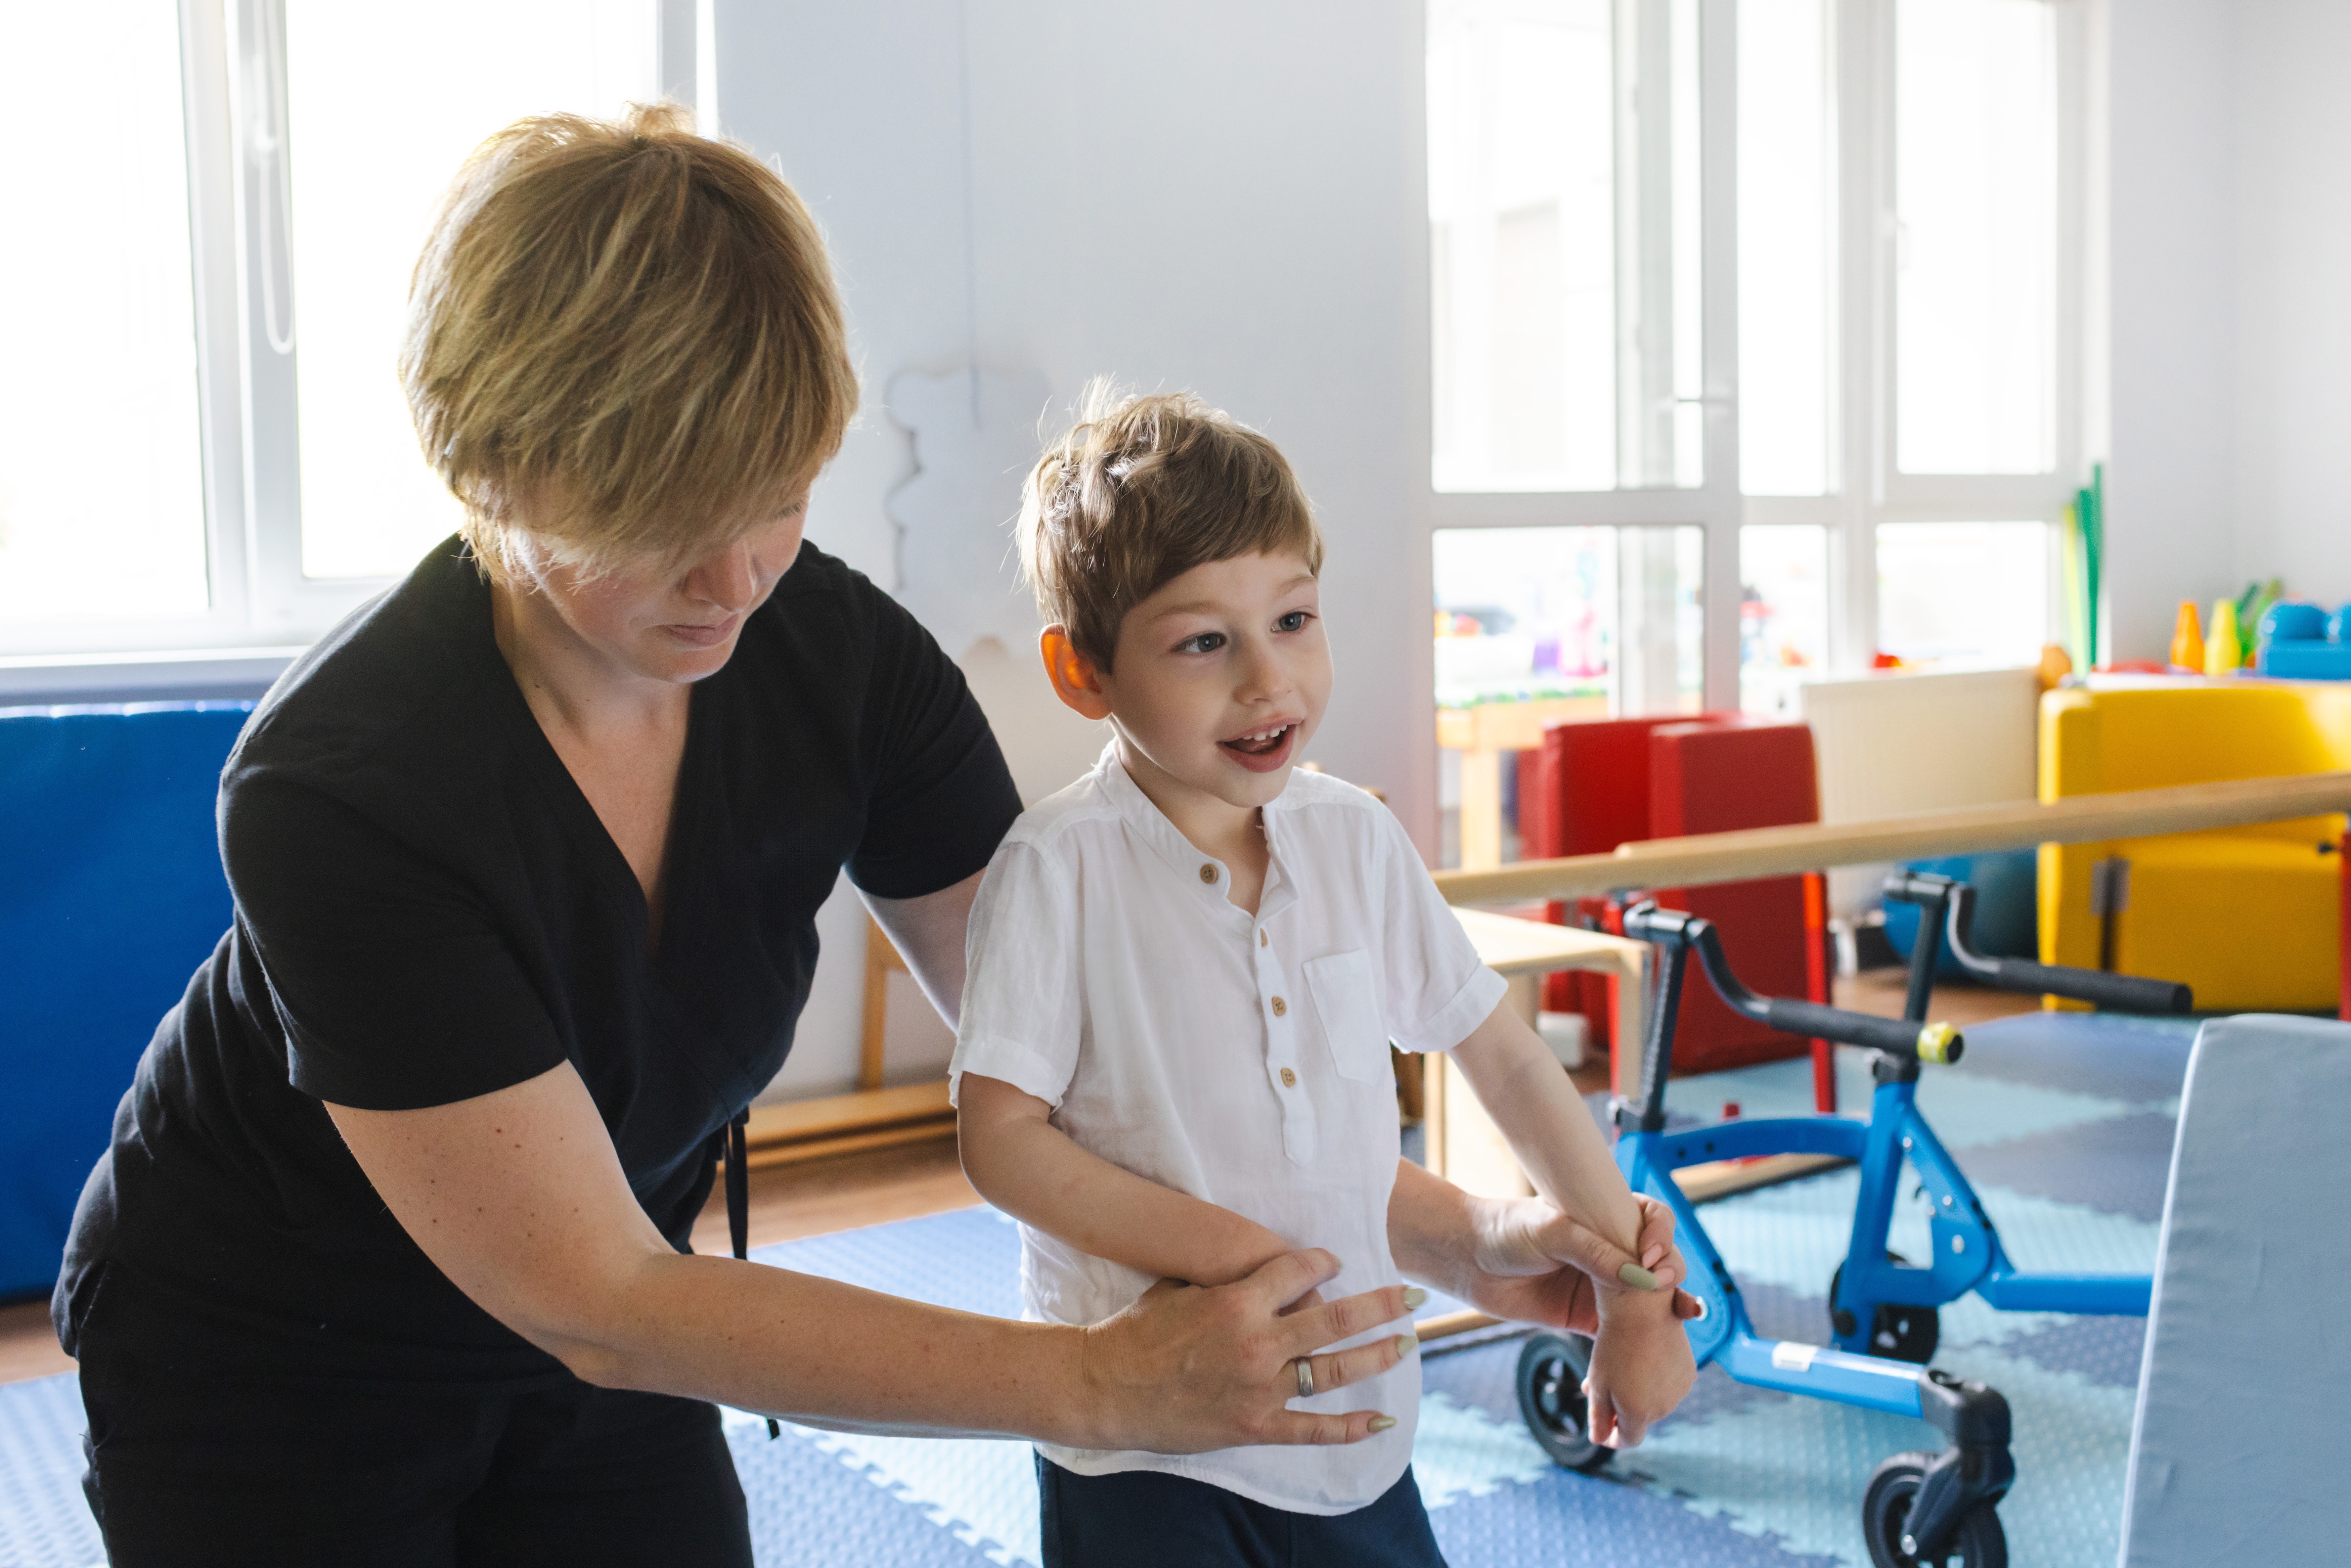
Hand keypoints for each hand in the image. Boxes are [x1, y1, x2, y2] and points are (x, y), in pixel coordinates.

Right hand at [1078, 1249, 1420, 1452]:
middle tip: (1411, 1296)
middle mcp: (1256, 1344)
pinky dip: (1350, 1428)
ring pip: (1333, 1372)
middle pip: (1334, 1320)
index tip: (1336, 1262)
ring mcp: (1258, 1389)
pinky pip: (1312, 1430)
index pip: (1300, 1271)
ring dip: (1375, 1356)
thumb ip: (1229, 1278)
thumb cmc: (1138, 1330)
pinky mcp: (1253, 1427)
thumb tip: (1267, 1266)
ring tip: (1406, 1344)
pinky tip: (1380, 1421)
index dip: (1324, 1263)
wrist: (1105, 1386)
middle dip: (1379, 1305)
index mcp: (1237, 1301)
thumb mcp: (1181, 1286)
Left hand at [1453, 1192, 1700, 1335]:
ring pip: (1647, 1300)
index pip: (1652, 1220)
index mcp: (1606, 1219)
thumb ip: (1594, 1252)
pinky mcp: (1589, 1318)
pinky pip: (1623, 1336)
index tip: (1651, 1255)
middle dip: (1671, 1274)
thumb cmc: (1507, 1231)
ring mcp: (1603, 1286)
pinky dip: (1639, 1345)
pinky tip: (1653, 1351)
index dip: (1661, 1236)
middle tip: (1666, 1289)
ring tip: (1686, 1315)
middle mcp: (1611, 1251)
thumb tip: (1641, 1277)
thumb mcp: (1552, 1231)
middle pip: (1659, 1263)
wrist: (1469, 1261)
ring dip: (1668, 1310)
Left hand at [1584, 1289, 1697, 1447]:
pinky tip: (1641, 1359)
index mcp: (1638, 1413)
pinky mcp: (1688, 1372)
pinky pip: (1668, 1385)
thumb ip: (1599, 1416)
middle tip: (1598, 1387)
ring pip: (1654, 1402)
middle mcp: (1663, 1407)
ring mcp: (1679, 1390)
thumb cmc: (1612, 1345)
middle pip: (1640, 1419)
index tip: (1603, 1430)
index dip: (1614, 1438)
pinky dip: (1654, 1380)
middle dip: (1621, 1410)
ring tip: (1618, 1369)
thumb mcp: (1598, 1382)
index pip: (1628, 1439)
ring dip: (1637, 1393)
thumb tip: (1599, 1440)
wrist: (1641, 1309)